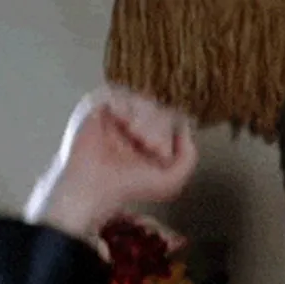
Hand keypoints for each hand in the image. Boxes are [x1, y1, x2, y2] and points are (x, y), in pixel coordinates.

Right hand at [24, 86, 196, 237]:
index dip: (171, 132)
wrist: (97, 188)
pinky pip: (118, 94)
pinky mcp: (96, 109)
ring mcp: (115, 116)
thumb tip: (185, 128)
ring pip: (142, 101)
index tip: (161, 153)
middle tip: (148, 146)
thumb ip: (188, 157)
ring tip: (136, 137)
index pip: (172, 120)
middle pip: (159, 110)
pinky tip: (124, 126)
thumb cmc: (130, 187)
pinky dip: (126, 109)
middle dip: (158, 128)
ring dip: (144, 119)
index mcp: (151, 139)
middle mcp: (134, 126)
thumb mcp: (171, 180)